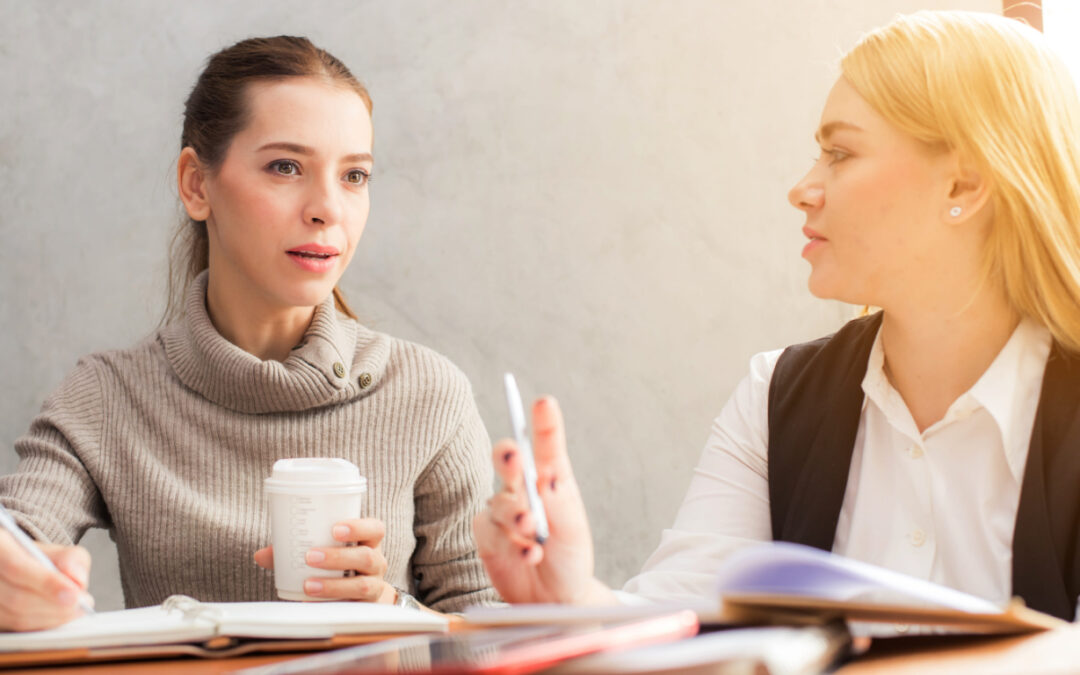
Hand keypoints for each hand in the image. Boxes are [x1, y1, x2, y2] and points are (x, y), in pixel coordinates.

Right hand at [0, 531, 92, 630]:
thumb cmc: (40, 561)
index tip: (74, 595)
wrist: (18, 570)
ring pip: (14, 616)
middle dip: (54, 606)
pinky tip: (57, 619)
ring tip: (74, 611)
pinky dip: (40, 626)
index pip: (16, 568)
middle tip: (80, 605)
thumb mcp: (60, 551)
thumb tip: (77, 582)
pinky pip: (14, 628)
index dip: (47, 583)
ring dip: (50, 618)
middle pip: (15, 598)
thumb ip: (73, 560)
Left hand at [254, 518, 396, 602]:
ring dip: (333, 585)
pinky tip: (310, 603)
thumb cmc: (339, 564)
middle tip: (310, 557)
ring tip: (308, 584)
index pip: (375, 529)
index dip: (359, 527)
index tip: (335, 529)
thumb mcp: (325, 550)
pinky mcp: (365, 607)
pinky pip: (352, 607)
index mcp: (369, 542)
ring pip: (362, 585)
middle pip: (367, 557)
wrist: (360, 594)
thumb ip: (294, 549)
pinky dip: (330, 604)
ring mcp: (374, 586)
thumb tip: (261, 555)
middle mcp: (376, 562)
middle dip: (338, 557)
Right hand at [473, 396, 614, 604]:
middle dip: (508, 457)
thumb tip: (547, 476)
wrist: (555, 598)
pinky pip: (491, 532)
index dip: (544, 424)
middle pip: (508, 461)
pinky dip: (511, 544)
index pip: (547, 447)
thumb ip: (559, 504)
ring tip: (532, 532)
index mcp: (551, 480)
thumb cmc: (569, 558)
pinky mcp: (486, 535)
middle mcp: (523, 489)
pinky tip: (528, 554)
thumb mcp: (574, 530)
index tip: (544, 403)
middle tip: (515, 458)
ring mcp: (502, 511)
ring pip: (499, 502)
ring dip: (516, 516)